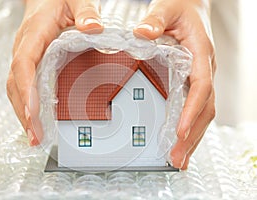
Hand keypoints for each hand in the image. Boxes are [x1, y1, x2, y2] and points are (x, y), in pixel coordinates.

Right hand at [7, 0, 102, 144]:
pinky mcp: (30, 62)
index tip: (33, 113)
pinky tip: (35, 119)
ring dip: (23, 113)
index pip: (24, 64)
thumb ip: (86, 12)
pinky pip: (23, 86)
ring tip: (34, 136)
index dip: (27, 91)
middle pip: (16, 83)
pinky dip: (27, 105)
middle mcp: (25, 47)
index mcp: (35, 33)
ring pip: (16, 88)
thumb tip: (94, 28)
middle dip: (24, 112)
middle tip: (35, 136)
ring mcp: (25, 56)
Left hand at [134, 0, 215, 168]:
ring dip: (192, 138)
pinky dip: (189, 128)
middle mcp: (203, 69)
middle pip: (204, 108)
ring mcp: (200, 78)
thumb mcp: (167, 8)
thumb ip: (156, 20)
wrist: (191, 8)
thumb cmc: (182, 8)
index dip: (191, 110)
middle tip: (177, 158)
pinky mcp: (192, 82)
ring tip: (179, 159)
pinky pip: (194, 108)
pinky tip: (180, 142)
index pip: (200, 87)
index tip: (179, 131)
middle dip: (191, 135)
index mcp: (200, 53)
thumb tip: (142, 34)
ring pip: (202, 113)